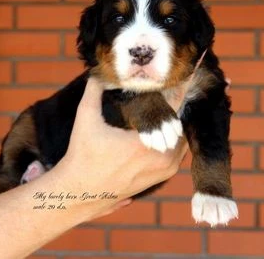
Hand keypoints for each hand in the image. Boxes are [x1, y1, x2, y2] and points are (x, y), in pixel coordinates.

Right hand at [55, 77, 187, 220]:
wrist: (80, 192)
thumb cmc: (82, 156)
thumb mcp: (86, 120)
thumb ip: (93, 92)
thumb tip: (99, 72)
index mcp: (145, 145)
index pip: (173, 111)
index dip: (178, 91)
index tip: (183, 76)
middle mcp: (161, 159)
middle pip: (180, 124)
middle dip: (176, 108)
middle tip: (171, 91)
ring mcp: (164, 171)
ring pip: (181, 140)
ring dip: (175, 124)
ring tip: (167, 108)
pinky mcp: (162, 178)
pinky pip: (177, 154)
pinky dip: (173, 140)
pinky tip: (164, 128)